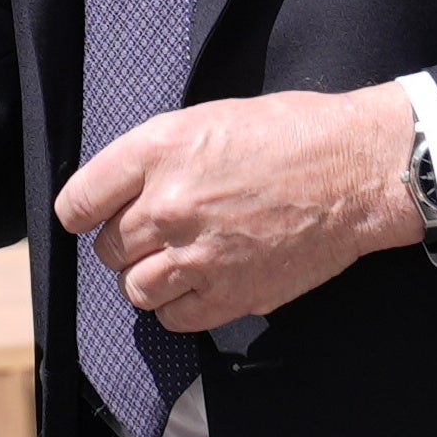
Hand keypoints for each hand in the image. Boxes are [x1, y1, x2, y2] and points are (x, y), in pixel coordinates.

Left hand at [55, 88, 420, 332]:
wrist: (357, 170)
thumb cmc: (292, 134)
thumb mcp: (209, 119)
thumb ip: (157, 158)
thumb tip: (121, 193)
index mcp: (159, 151)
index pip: (78, 200)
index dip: (81, 213)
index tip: (88, 218)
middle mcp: (168, 204)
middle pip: (107, 249)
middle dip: (126, 244)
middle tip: (157, 234)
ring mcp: (197, 255)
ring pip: (134, 289)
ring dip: (148, 279)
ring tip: (177, 263)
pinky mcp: (230, 294)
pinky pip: (172, 317)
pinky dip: (178, 307)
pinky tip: (199, 285)